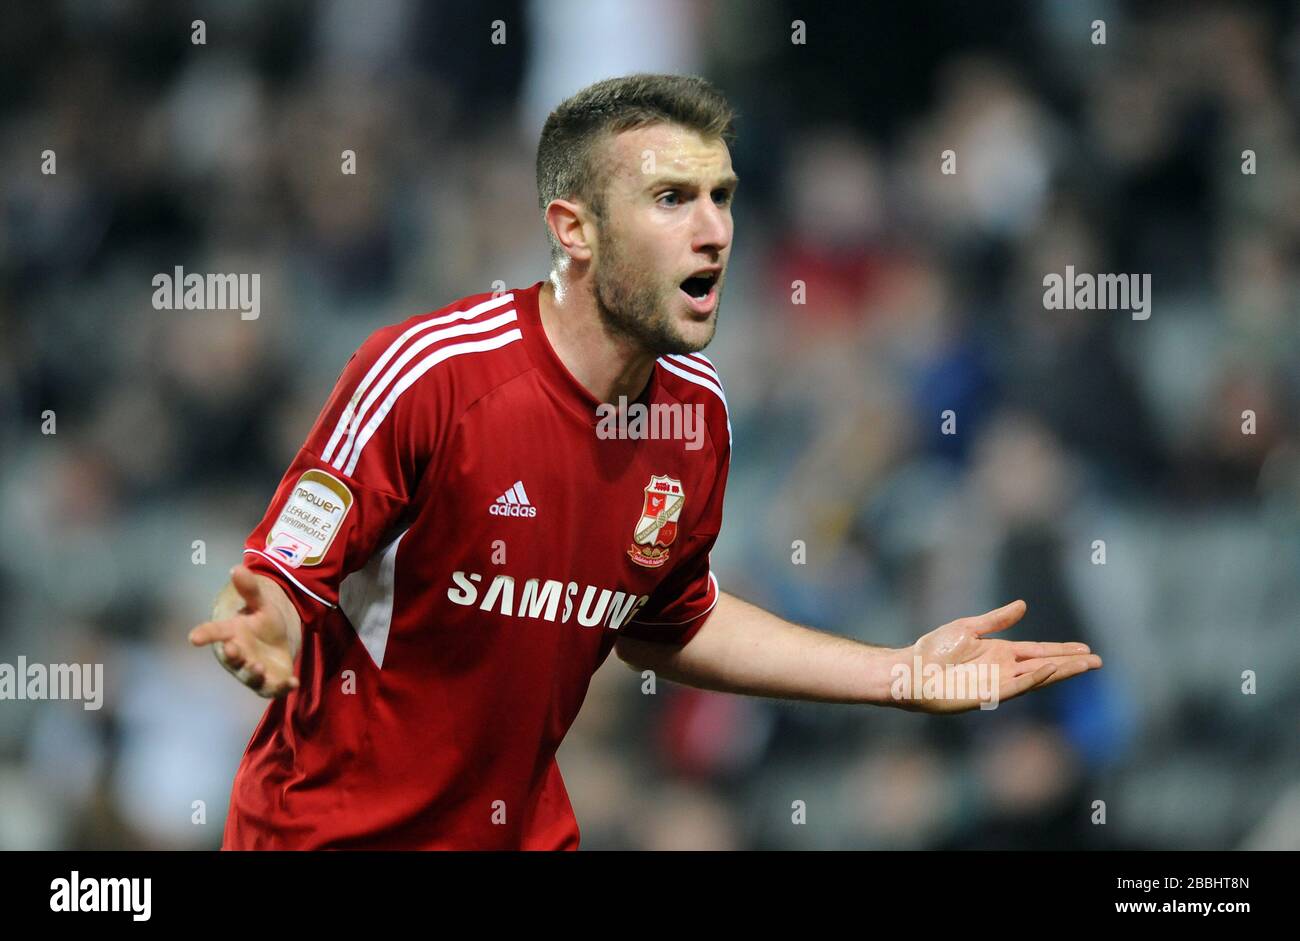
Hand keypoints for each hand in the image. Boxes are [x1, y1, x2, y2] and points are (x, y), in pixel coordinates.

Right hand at [189, 565, 300, 698]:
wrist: (277, 644)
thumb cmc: (262, 624)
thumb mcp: (259, 604)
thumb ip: (250, 590)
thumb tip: (237, 568)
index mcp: (232, 634)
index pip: (215, 632)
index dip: (205, 634)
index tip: (194, 637)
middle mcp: (240, 655)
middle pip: (233, 658)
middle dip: (232, 656)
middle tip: (232, 649)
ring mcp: (254, 671)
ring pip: (250, 677)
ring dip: (253, 674)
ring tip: (258, 668)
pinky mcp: (271, 682)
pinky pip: (274, 688)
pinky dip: (282, 687)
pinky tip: (293, 682)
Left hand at [894, 600, 1100, 713]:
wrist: (910, 670)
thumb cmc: (933, 650)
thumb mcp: (968, 628)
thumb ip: (997, 620)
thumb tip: (1023, 605)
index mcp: (1001, 653)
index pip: (1039, 652)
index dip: (1062, 651)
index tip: (1086, 650)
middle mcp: (1003, 669)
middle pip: (1045, 666)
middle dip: (1070, 664)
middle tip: (1097, 661)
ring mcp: (997, 683)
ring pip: (1036, 677)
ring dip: (1059, 672)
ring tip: (1084, 665)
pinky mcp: (987, 695)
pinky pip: (1015, 686)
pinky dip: (1033, 679)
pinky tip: (1049, 670)